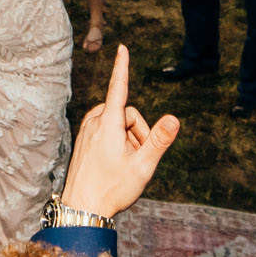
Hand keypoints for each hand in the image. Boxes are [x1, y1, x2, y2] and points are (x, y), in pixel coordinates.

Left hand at [61, 45, 180, 217]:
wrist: (81, 209)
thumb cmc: (112, 189)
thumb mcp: (142, 166)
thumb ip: (159, 141)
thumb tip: (174, 118)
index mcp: (108, 124)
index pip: (118, 88)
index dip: (122, 67)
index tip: (122, 48)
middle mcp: (94, 122)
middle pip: (128, 113)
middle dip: (139, 132)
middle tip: (137, 159)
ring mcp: (87, 131)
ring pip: (118, 123)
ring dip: (128, 139)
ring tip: (124, 164)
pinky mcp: (83, 140)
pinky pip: (107, 131)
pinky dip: (116, 142)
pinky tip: (113, 164)